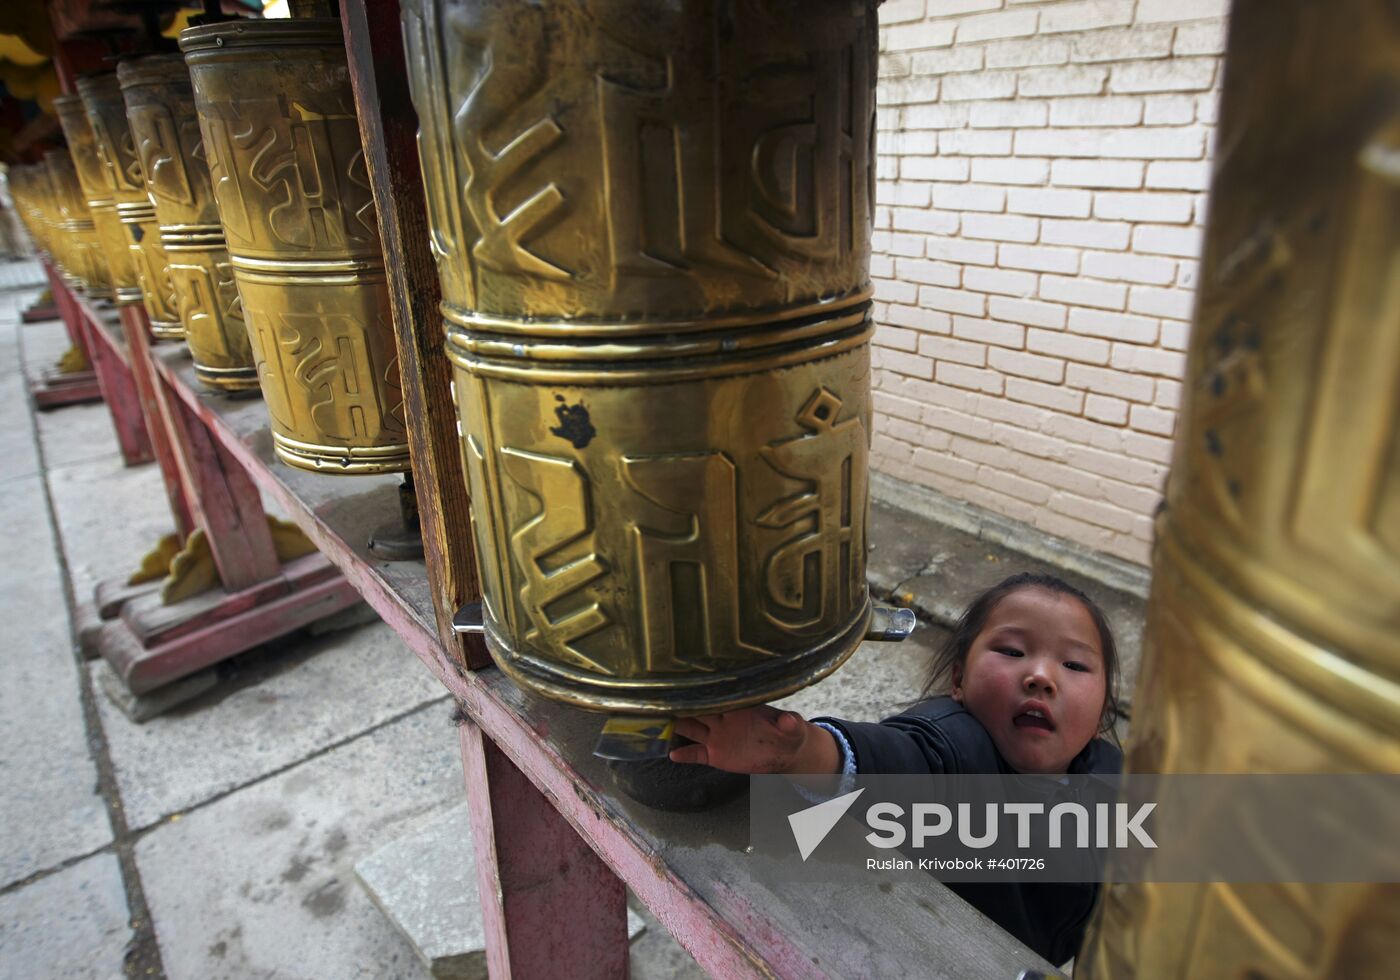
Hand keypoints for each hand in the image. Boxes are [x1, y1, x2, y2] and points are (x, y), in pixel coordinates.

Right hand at [669, 705, 839, 773]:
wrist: (786, 751)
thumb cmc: (788, 732)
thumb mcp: (792, 727)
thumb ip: (789, 723)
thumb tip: (789, 719)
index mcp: (738, 707)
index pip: (716, 695)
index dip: (700, 689)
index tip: (683, 682)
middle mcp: (722, 718)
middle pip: (696, 709)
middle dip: (679, 704)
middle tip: (658, 698)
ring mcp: (717, 736)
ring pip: (690, 729)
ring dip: (675, 726)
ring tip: (654, 723)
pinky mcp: (716, 754)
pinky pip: (697, 754)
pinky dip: (685, 755)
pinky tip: (671, 754)